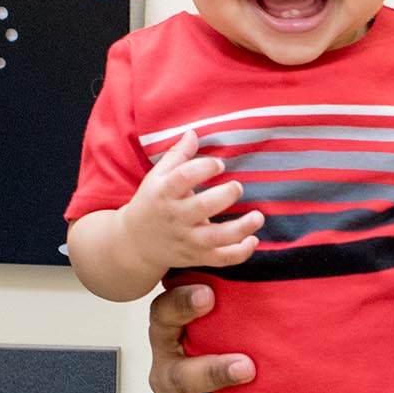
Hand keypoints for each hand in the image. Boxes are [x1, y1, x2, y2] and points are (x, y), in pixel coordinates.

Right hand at [121, 132, 264, 269]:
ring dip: (241, 228)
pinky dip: (240, 253)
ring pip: (216, 238)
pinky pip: (221, 259)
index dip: (204, 168)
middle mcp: (175, 217)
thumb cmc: (152, 202)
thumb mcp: (157, 177)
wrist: (135, 243)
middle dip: (225, 195)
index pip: (182, 178)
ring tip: (258, 216)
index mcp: (164, 193)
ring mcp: (187, 239)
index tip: (219, 164)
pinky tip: (253, 239)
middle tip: (237, 187)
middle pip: (202, 207)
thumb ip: (177, 155)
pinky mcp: (197, 256)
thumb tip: (194, 133)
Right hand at [147, 284, 288, 392]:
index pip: (163, 319)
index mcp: (170, 341)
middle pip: (179, 377)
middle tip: (248, 366)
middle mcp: (168, 378)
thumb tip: (280, 250)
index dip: (180, 305)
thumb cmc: (222, 344)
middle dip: (212, 372)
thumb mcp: (222, 320)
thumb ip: (237, 294)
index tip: (207, 293)